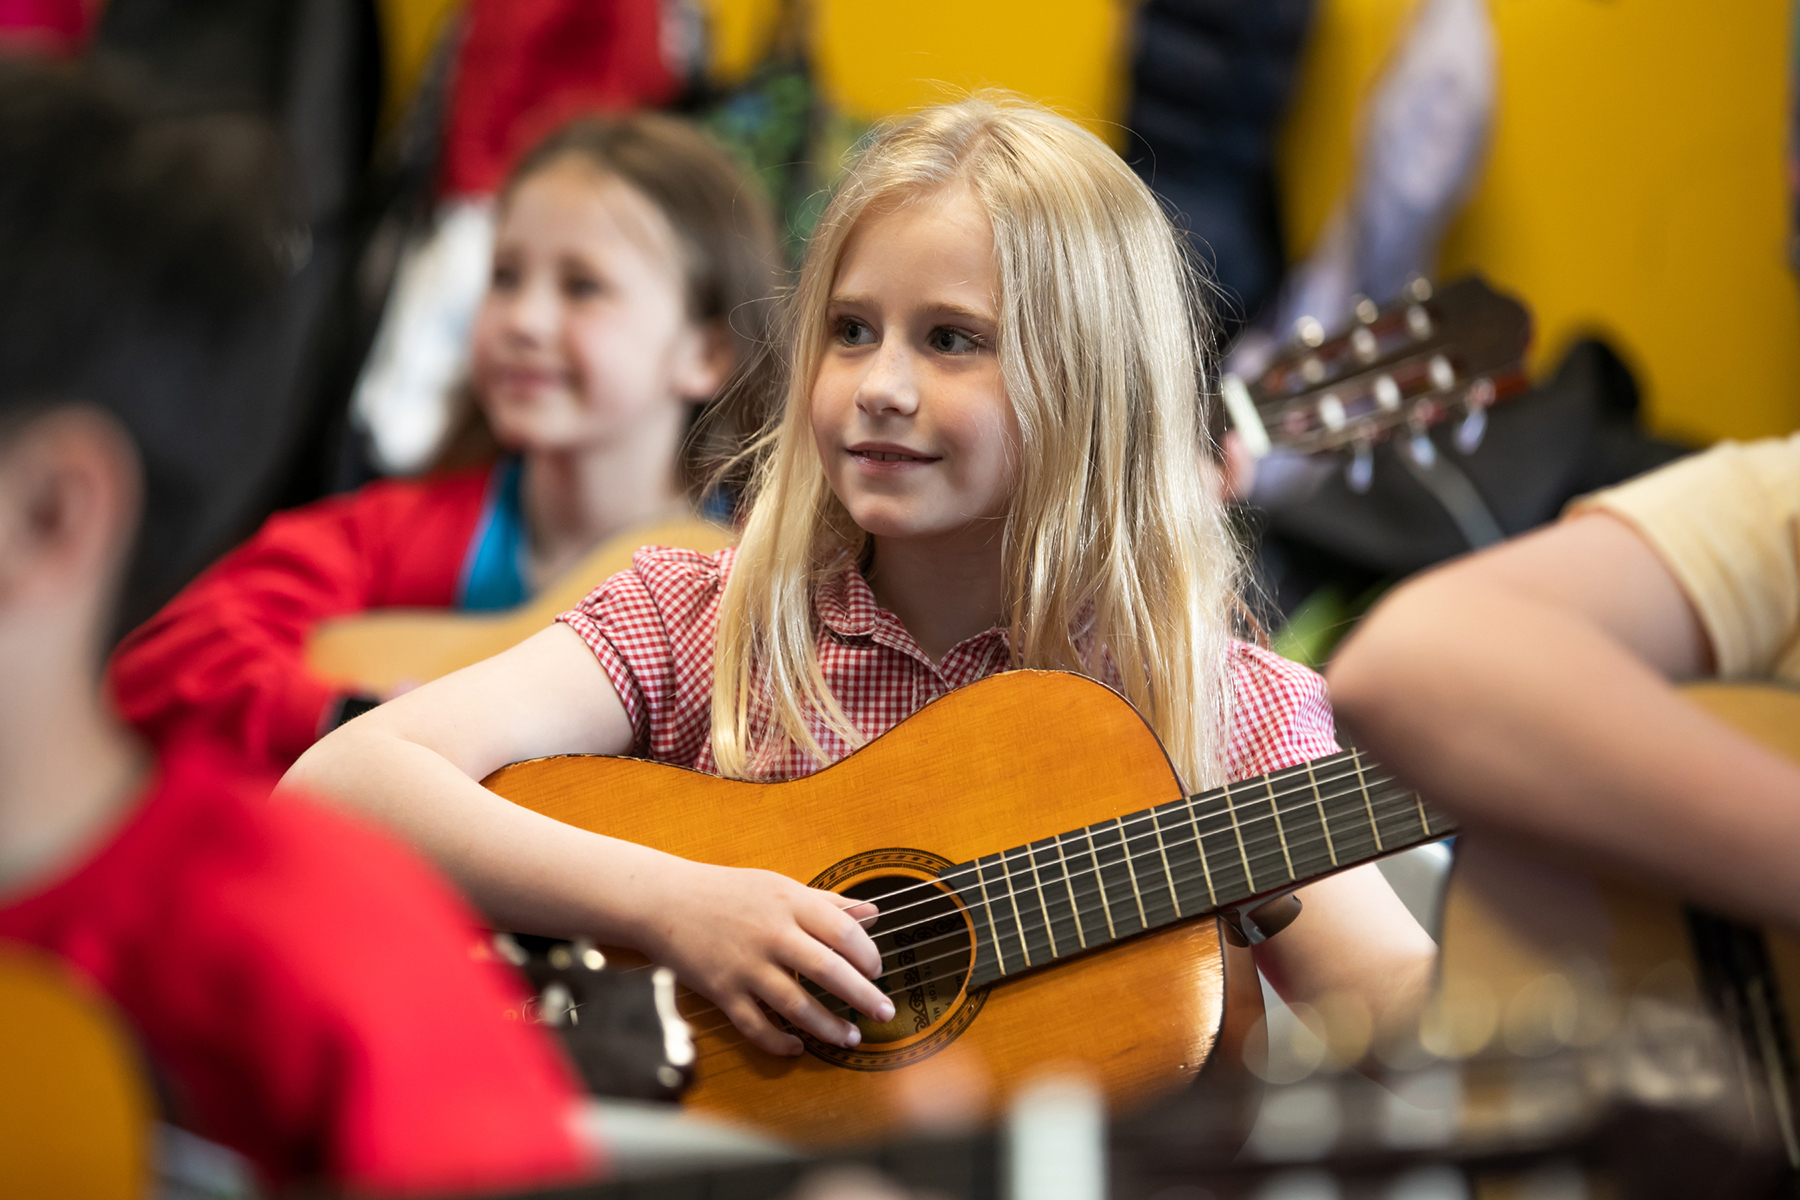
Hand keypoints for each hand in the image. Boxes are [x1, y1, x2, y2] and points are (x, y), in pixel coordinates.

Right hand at [629, 858, 892, 1055]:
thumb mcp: (780, 886)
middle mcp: (770, 934)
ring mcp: (745, 965)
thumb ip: (828, 903)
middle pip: (828, 971)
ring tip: (851, 1037)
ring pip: (796, 1005)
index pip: (843, 932)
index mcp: (789, 903)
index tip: (877, 971)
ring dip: (828, 1027)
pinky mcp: (722, 991)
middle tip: (885, 1013)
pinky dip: (779, 1042)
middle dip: (863, 997)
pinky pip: (756, 1026)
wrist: (665, 901)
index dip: (867, 955)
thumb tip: (873, 914)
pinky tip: (798, 1046)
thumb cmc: (728, 892)